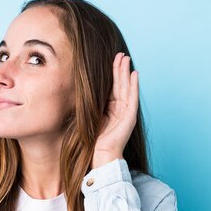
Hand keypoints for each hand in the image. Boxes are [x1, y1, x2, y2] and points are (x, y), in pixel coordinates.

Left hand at [92, 52, 138, 168]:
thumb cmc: (92, 142)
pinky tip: (134, 73)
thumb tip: (76, 94)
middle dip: (120, 68)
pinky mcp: (130, 117)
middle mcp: (120, 110)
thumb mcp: (88, 118)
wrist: (101, 156)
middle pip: (120, 84)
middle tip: (120, 54)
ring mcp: (127, 113)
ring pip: (127, 87)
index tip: (110, 59)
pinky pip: (133, 97)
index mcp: (110, 110)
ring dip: (126, 72)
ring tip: (126, 58)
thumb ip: (88, 107)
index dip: (112, 74)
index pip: (112, 88)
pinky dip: (134, 85)